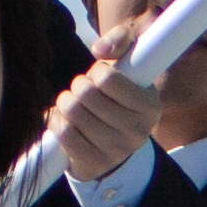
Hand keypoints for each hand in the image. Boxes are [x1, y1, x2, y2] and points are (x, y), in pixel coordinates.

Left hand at [44, 47, 161, 185]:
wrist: (114, 141)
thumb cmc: (118, 93)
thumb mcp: (128, 64)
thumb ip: (121, 41)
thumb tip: (100, 50)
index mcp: (150, 106)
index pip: (108, 79)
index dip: (97, 71)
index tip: (98, 74)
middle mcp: (138, 132)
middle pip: (86, 95)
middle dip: (78, 86)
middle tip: (81, 89)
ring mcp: (116, 152)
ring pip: (73, 112)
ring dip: (64, 102)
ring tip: (71, 102)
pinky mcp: (94, 164)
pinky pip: (63, 132)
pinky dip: (55, 119)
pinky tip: (61, 118)